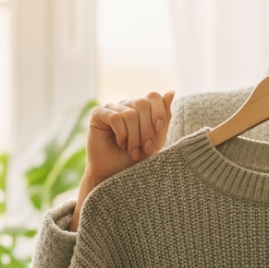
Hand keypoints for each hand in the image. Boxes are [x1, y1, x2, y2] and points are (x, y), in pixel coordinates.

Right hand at [70, 91, 174, 230]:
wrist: (116, 175)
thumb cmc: (136, 159)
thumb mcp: (156, 139)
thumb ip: (164, 118)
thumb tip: (171, 92)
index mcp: (141, 108)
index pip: (153, 97)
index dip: (159, 112)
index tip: (159, 130)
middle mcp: (126, 105)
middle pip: (142, 103)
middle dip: (147, 129)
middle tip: (145, 148)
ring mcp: (111, 108)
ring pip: (130, 113)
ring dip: (134, 136)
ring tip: (132, 150)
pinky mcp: (97, 114)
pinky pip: (115, 117)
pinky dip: (121, 134)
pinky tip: (120, 143)